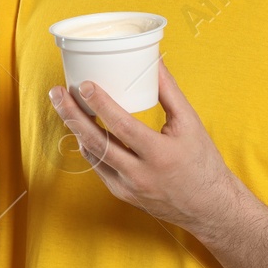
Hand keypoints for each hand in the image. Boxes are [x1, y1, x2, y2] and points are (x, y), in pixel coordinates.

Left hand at [47, 59, 242, 233]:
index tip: (84, 85)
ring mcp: (128, 188)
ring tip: (63, 105)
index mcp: (160, 154)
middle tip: (57, 92)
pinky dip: (89, 147)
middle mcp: (140, 174)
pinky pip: (99, 168)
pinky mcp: (122, 195)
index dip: (100, 104)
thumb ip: (170, 92)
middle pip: (97, 141)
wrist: (209, 207)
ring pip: (93, 155)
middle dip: (73, 114)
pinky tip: (80, 129)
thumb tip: (153, 61)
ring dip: (75, 128)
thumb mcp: (190, 124)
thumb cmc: (202, 162)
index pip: (122, 126)